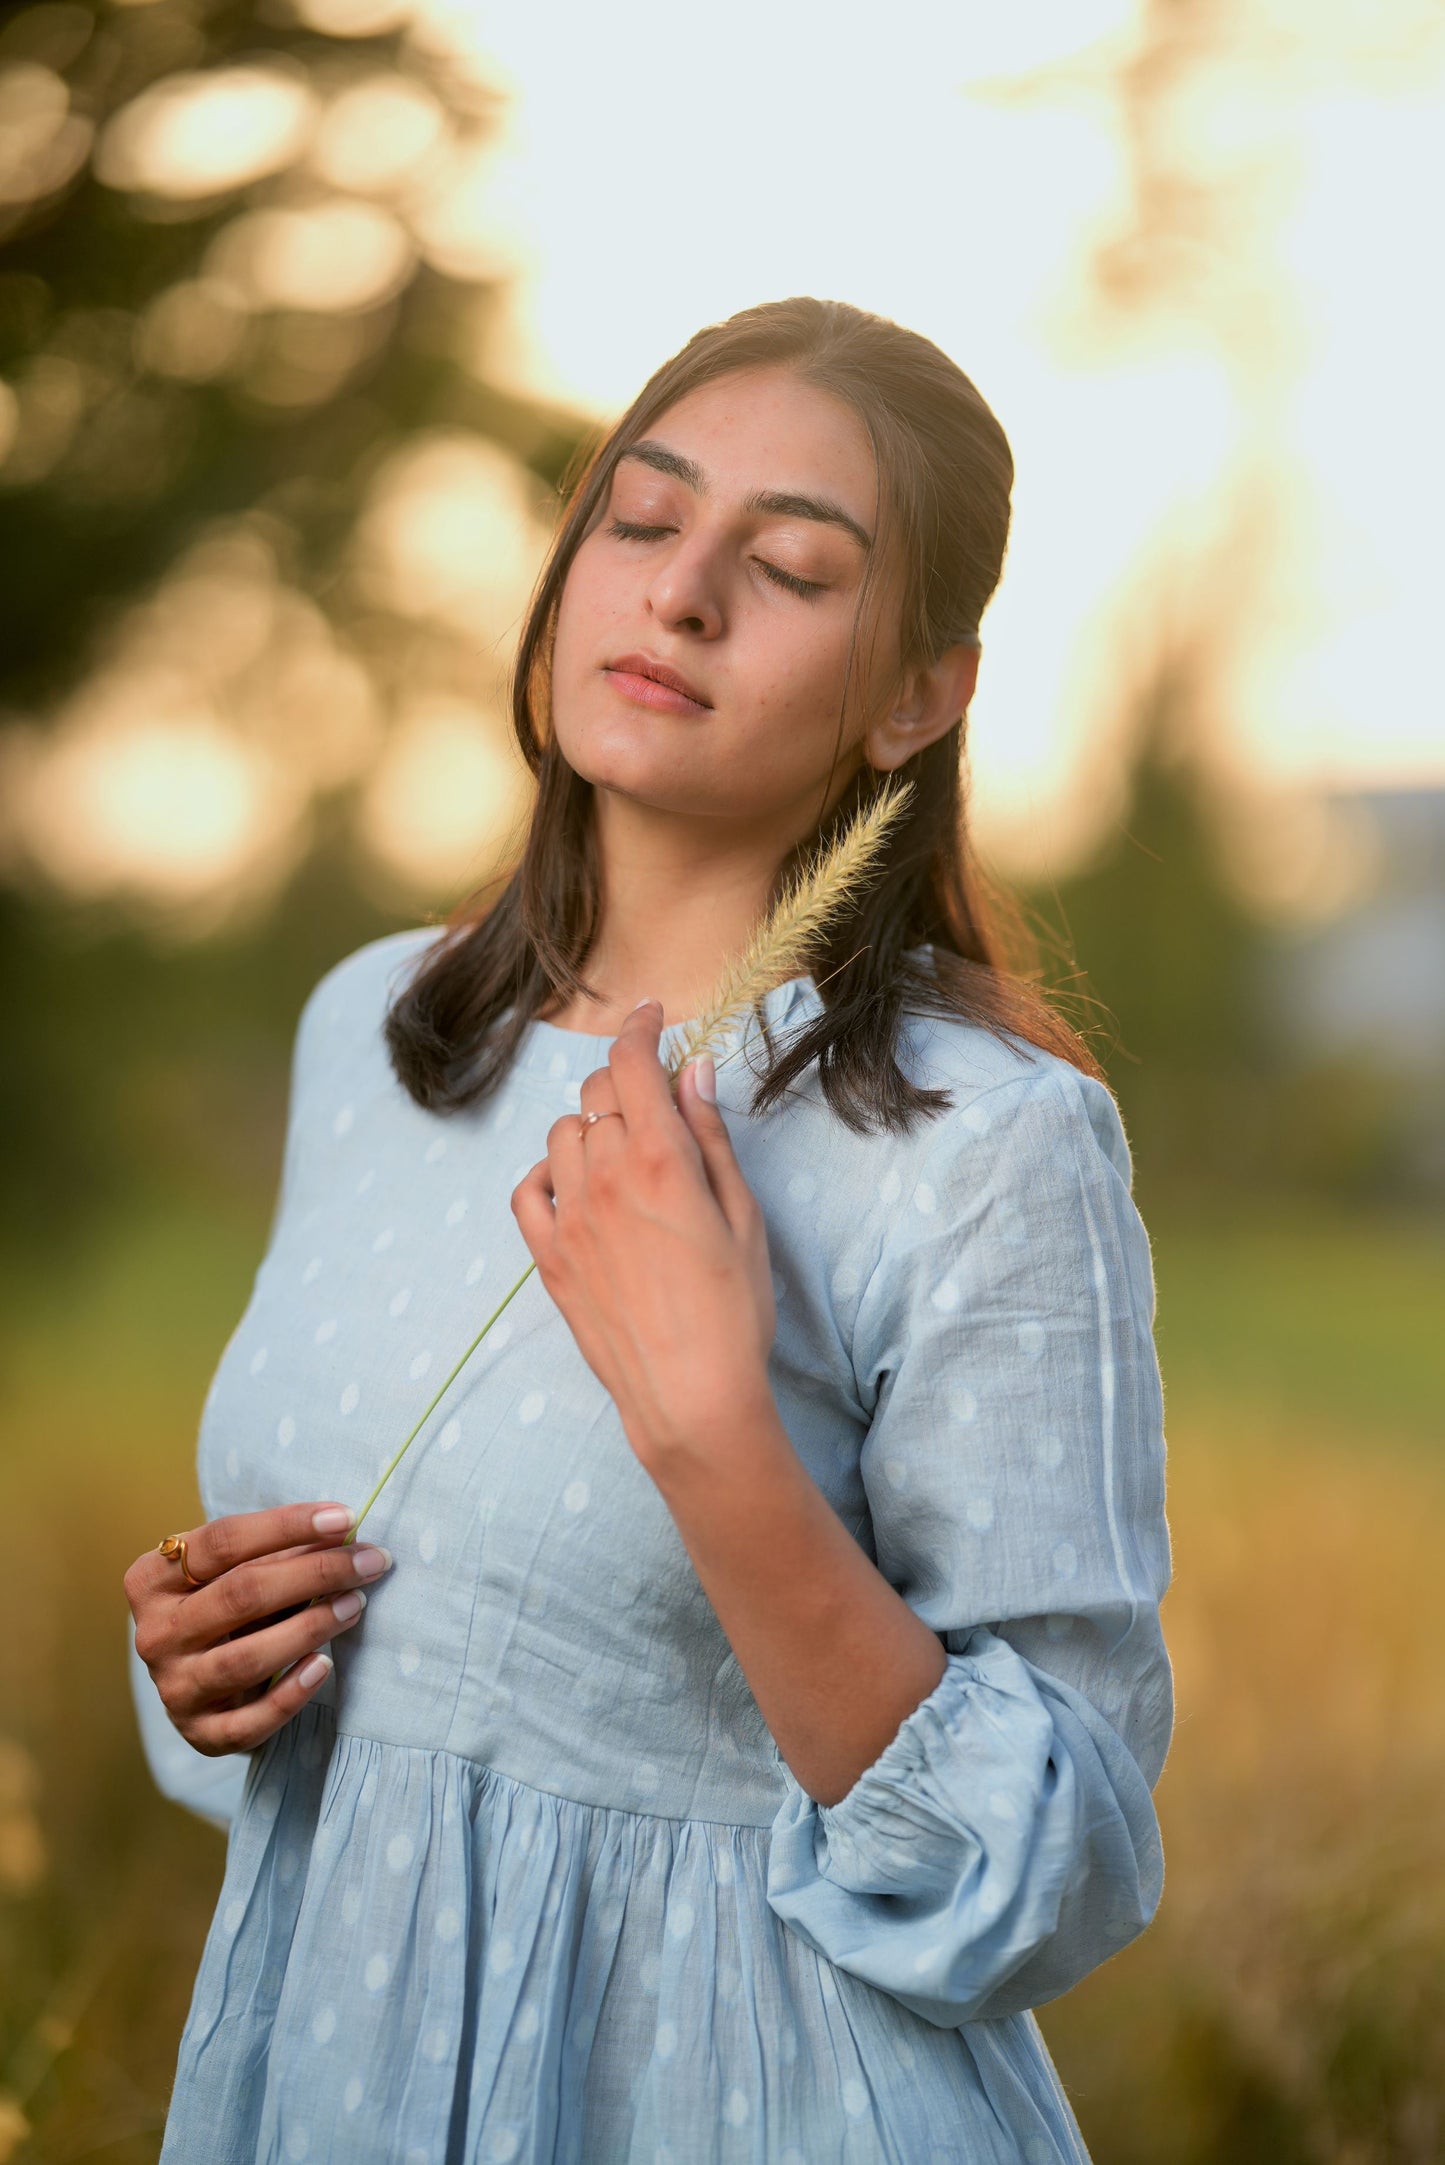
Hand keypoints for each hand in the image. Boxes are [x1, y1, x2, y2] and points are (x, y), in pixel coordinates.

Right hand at [124, 1503, 393, 1755]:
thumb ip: (278, 1552)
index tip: (344, 1516)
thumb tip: (341, 1528)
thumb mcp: (237, 1572)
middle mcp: (154, 1634)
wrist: (200, 1681)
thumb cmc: (226, 1610)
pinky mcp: (199, 1733)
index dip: (287, 1525)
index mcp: (152, 1579)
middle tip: (368, 1561)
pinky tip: (324, 1665)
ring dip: (310, 1627)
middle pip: (240, 1595)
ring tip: (355, 1604)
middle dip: (314, 1572)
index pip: (223, 1541)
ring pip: (245, 1659)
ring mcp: (173, 1688)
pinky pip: (248, 1722)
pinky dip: (290, 1694)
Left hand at [510, 998, 777, 1468]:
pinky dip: (548, 1174)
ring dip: (591, 1127)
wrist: (689, 1397)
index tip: (650, 1016)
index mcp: (660, 1159)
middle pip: (596, 1092)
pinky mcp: (548, 1257)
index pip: (632, 1063)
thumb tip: (694, 1070)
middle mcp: (604, 1177)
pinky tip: (577, 1189)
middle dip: (625, 1082)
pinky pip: (527, 1189)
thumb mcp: (743, 1216)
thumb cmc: (734, 1311)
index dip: (639, 1027)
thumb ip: (711, 1137)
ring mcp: (568, 1217)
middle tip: (656, 1104)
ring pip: (562, 1133)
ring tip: (626, 1156)